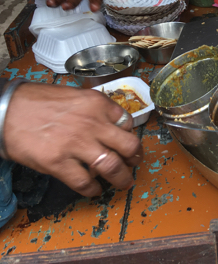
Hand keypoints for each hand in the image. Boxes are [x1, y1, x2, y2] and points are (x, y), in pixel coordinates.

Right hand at [3, 83, 142, 196]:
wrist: (6, 111)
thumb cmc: (38, 102)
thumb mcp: (75, 97)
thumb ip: (95, 110)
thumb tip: (111, 126)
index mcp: (97, 104)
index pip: (127, 123)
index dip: (130, 136)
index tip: (129, 144)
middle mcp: (92, 123)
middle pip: (128, 146)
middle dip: (135, 158)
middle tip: (134, 164)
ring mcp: (76, 144)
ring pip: (112, 166)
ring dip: (122, 178)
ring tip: (124, 183)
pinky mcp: (58, 163)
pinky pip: (84, 182)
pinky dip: (93, 189)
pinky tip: (94, 189)